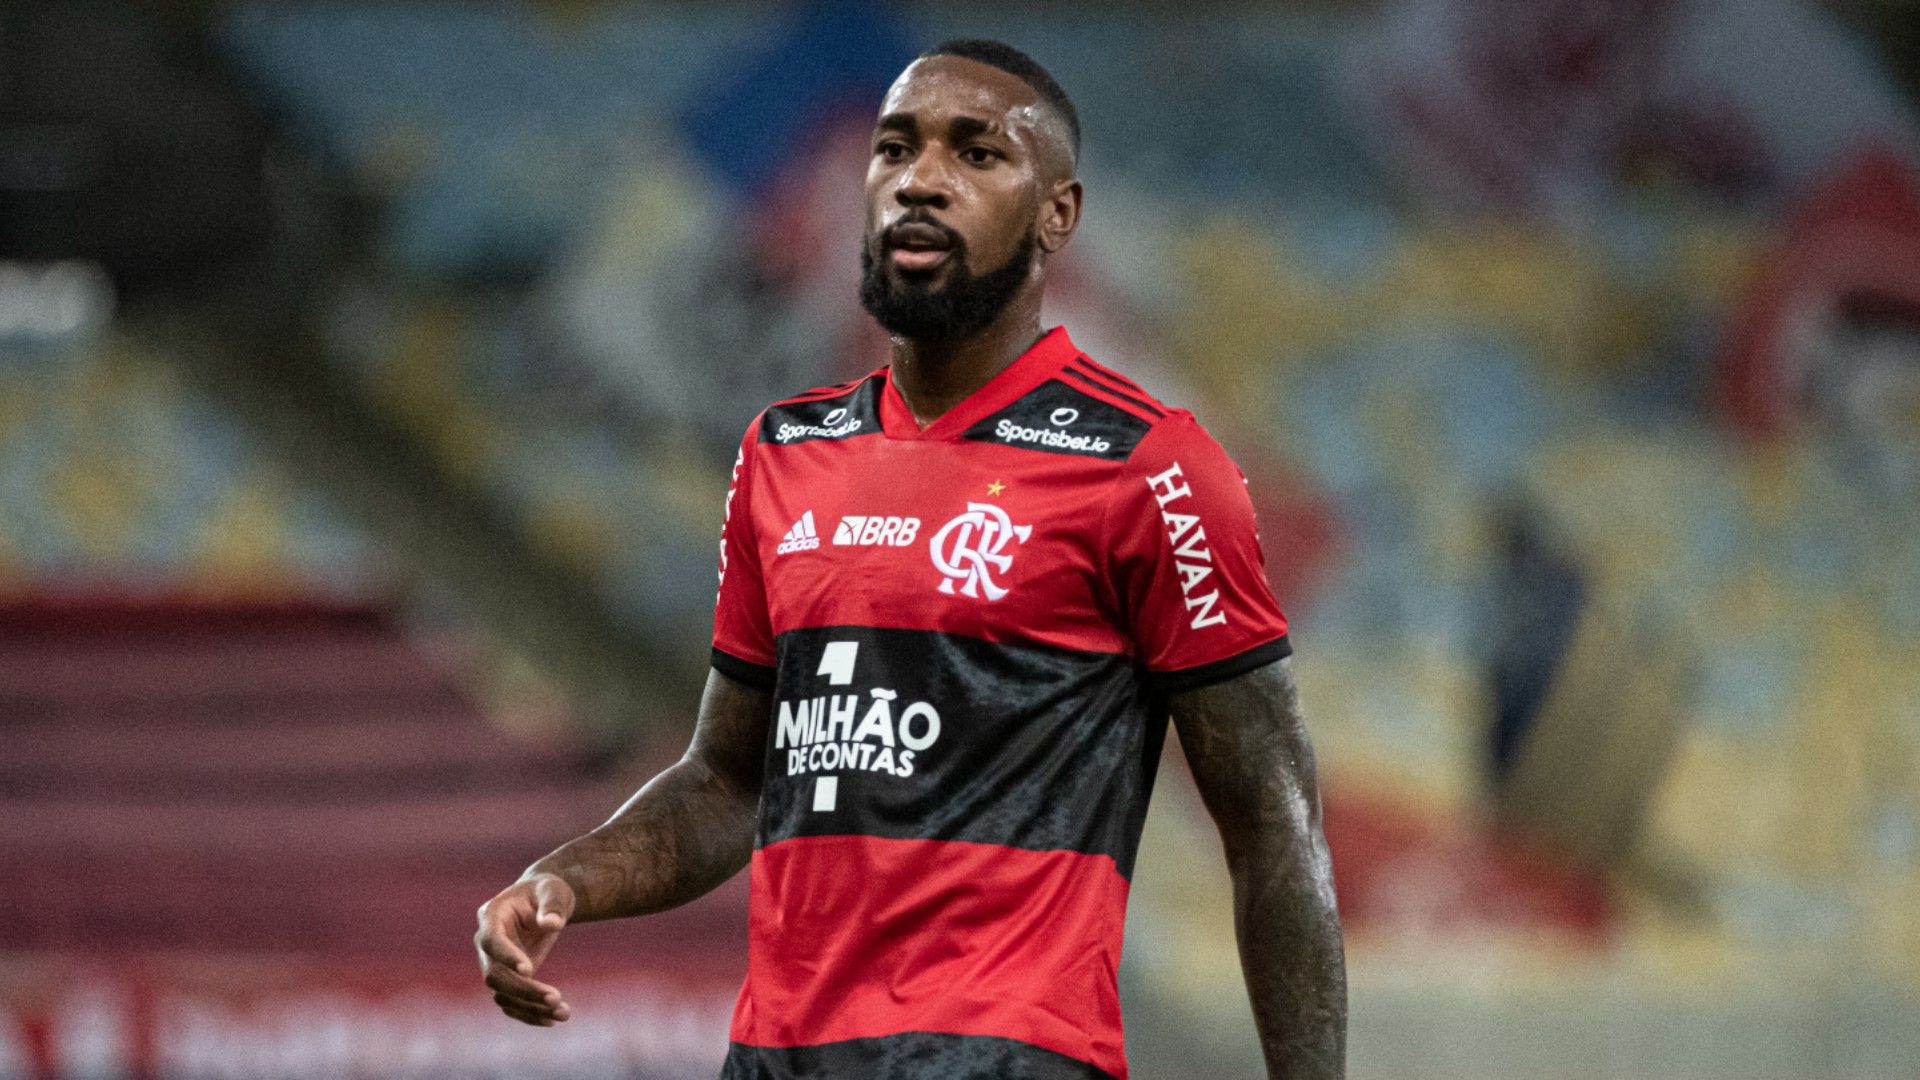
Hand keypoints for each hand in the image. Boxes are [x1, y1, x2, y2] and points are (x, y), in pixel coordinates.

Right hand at [475, 873, 575, 1025]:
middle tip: (555, 998)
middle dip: (523, 989)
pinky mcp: (506, 978)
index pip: (491, 940)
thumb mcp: (554, 890)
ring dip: (529, 1007)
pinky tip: (553, 1020)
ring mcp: (494, 963)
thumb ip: (552, 904)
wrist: (543, 901)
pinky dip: (529, 1014)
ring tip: (563, 1014)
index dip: (506, 956)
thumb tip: (552, 924)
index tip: (529, 970)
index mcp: (492, 915)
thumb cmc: (547, 891)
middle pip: (494, 974)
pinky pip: (511, 1002)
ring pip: (502, 994)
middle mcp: (486, 942)